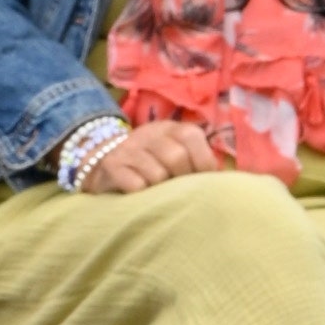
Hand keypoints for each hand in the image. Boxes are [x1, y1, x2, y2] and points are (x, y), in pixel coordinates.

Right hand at [77, 121, 218, 193]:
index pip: (192, 137)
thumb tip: (224, 179)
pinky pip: (136, 186)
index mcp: (170, 128)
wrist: (100, 161)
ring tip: (158, 193)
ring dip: (161, 189)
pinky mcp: (112, 167)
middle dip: (182, 179)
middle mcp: (149, 134)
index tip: (204, 181)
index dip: (203, 162)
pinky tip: (140, 196)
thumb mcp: (171, 149)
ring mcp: (129, 149)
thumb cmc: (149, 161)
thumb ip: (195, 158)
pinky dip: (143, 195)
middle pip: (176, 157)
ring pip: (156, 174)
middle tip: (179, 191)